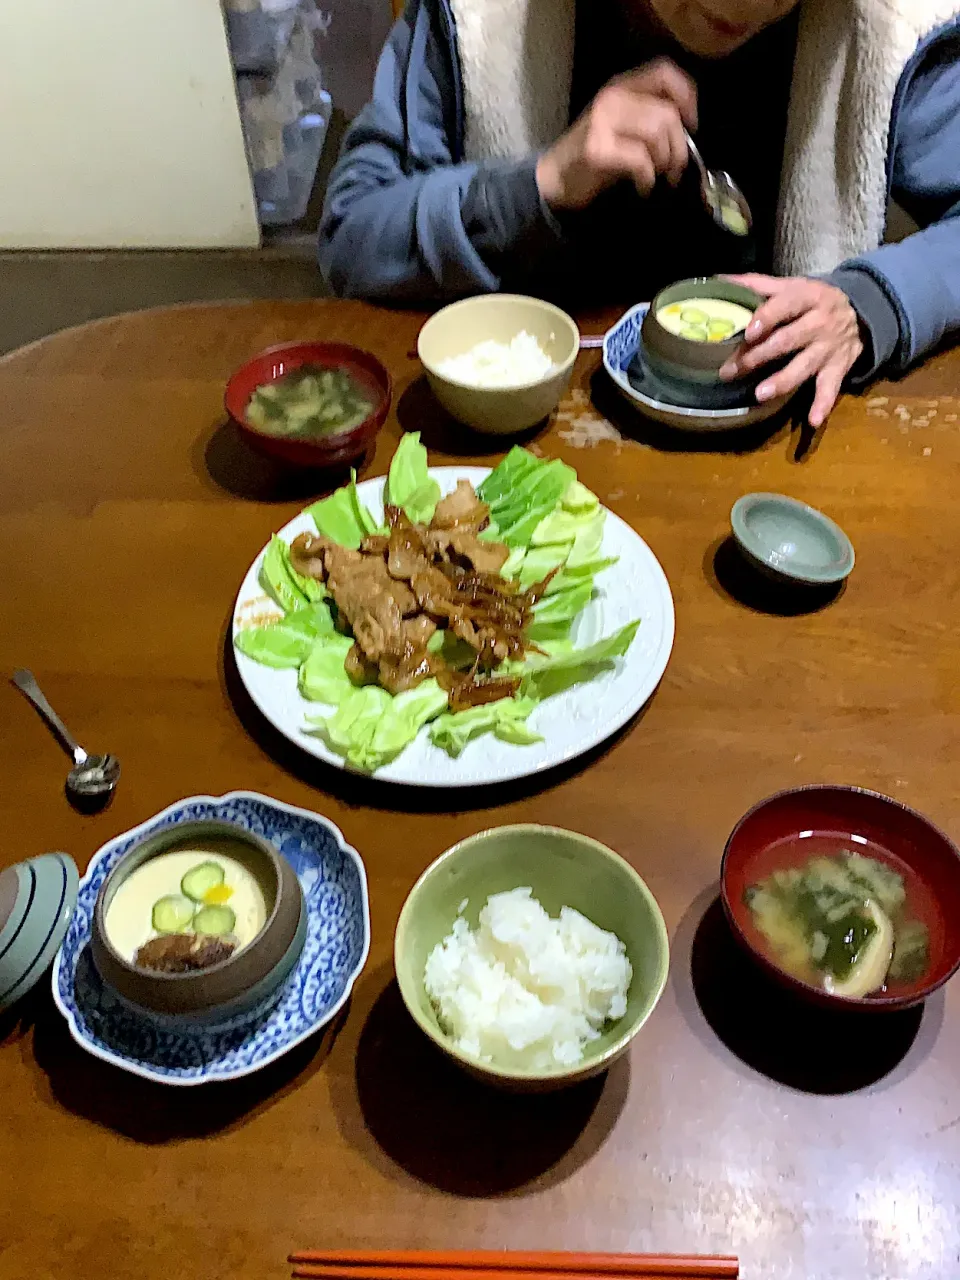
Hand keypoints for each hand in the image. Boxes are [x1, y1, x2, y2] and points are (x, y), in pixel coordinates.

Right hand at [536, 59, 697, 210]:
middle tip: (674, 169)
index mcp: (621, 86)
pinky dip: (648, 179)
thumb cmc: (594, 157)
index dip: (687, 97)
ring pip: (657, 133)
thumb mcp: (622, 126)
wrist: (554, 179)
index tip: (690, 125)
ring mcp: (602, 122)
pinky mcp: (598, 149)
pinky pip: (640, 160)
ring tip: (659, 178)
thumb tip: (686, 128)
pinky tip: (643, 188)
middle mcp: (612, 98)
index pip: (665, 72)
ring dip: (666, 162)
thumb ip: (649, 116)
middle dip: (679, 146)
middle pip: (667, 113)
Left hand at [719, 275, 862, 426]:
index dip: (767, 318)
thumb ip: (757, 285)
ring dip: (783, 381)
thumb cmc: (812, 300)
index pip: (786, 305)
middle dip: (759, 356)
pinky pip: (831, 388)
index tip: (748, 332)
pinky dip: (823, 404)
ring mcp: (829, 348)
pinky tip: (813, 421)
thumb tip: (719, 281)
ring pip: (805, 365)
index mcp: (807, 297)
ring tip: (761, 394)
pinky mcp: (839, 368)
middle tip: (732, 371)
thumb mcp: (792, 286)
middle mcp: (820, 323)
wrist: (861, 311)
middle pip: (788, 340)